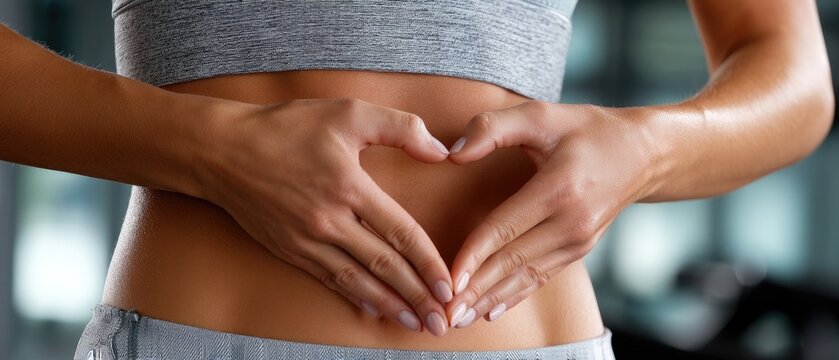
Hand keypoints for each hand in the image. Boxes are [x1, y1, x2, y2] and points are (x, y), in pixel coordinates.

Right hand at [198, 98, 454, 335]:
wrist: (220, 151)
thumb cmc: (285, 127)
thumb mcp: (347, 113)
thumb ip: (400, 128)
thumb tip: (441, 151)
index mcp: (349, 187)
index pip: (401, 233)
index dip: (428, 263)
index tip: (448, 285)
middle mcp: (329, 220)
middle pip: (384, 265)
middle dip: (417, 296)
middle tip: (442, 321)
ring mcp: (307, 239)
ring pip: (357, 280)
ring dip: (390, 304)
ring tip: (415, 324)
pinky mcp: (289, 249)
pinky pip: (328, 279)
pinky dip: (354, 296)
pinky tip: (374, 308)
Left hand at [444, 101, 657, 326]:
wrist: (643, 153)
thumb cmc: (586, 129)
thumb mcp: (541, 115)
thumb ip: (493, 128)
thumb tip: (452, 152)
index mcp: (559, 188)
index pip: (505, 229)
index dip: (474, 256)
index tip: (447, 279)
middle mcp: (572, 221)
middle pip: (513, 261)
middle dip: (476, 290)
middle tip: (444, 313)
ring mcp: (579, 240)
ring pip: (526, 276)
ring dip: (491, 300)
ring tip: (459, 319)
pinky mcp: (580, 250)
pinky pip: (541, 277)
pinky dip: (515, 296)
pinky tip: (491, 311)